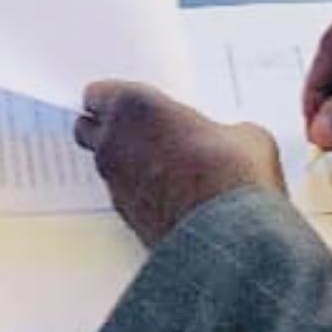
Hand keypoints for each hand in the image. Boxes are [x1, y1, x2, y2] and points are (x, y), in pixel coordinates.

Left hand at [73, 82, 284, 248]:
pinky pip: (125, 198)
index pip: (96, 94)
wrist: (232, 238)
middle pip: (87, 129)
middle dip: (106, 128)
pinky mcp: (127, 221)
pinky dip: (140, 195)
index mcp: (133, 107)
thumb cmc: (233, 174)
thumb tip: (229, 141)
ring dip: (125, 163)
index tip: (130, 102)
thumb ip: (220, 131)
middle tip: (139, 129)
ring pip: (106, 167)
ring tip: (165, 166)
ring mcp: (116, 187)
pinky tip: (173, 197)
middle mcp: (113, 145)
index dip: (113, 98)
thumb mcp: (243, 135)